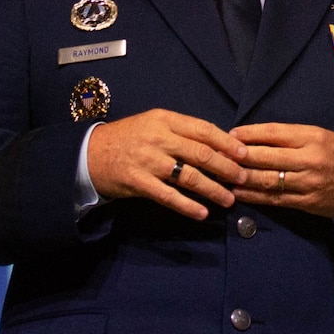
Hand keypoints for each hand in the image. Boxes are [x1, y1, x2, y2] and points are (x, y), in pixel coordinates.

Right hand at [86, 108, 249, 219]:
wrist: (89, 153)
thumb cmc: (128, 138)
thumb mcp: (154, 124)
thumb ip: (181, 131)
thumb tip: (218, 143)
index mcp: (165, 120)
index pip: (203, 129)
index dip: (227, 142)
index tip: (245, 154)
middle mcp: (158, 138)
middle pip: (201, 153)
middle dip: (226, 167)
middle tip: (243, 178)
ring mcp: (147, 161)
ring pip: (188, 176)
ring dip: (212, 189)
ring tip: (228, 199)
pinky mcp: (138, 182)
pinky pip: (168, 196)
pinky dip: (187, 206)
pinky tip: (202, 213)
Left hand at [227, 123, 333, 219]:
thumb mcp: (320, 136)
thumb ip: (291, 137)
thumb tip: (255, 137)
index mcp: (313, 138)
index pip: (275, 133)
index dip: (250, 134)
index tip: (231, 134)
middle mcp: (310, 159)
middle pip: (267, 157)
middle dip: (240, 156)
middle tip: (220, 155)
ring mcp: (308, 183)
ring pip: (268, 180)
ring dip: (243, 178)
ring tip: (223, 174)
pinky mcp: (306, 203)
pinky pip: (275, 199)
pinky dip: (254, 196)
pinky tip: (239, 192)